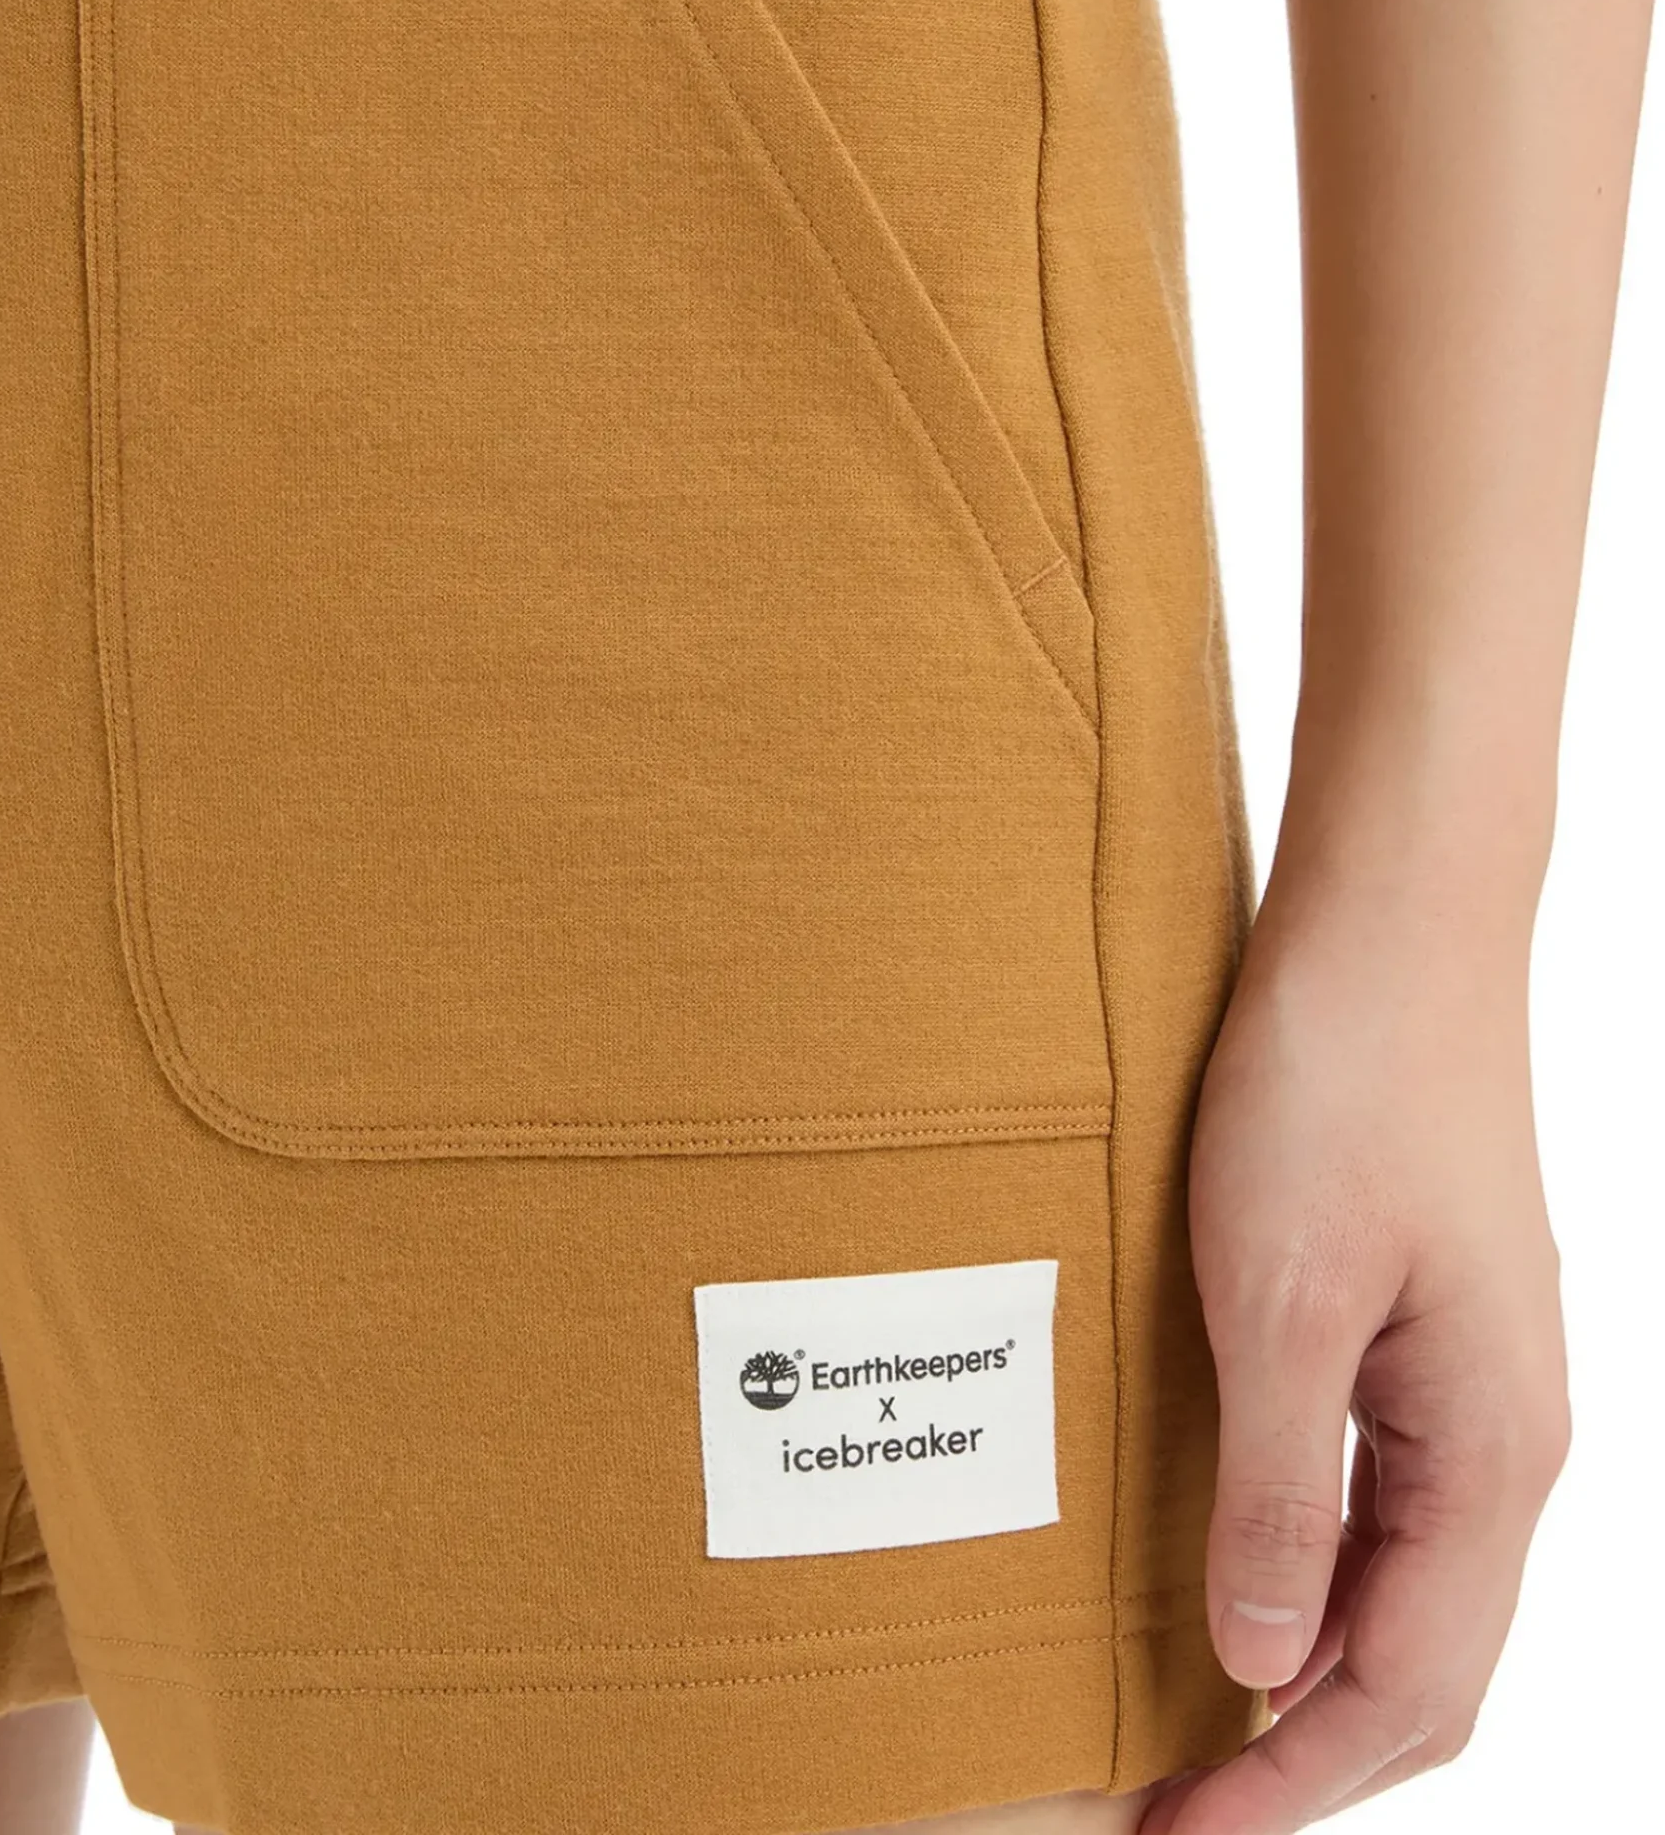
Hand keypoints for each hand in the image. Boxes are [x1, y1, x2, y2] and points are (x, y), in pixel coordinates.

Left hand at [1137, 854, 1570, 1834]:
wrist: (1393, 924)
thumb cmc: (1341, 1085)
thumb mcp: (1278, 1298)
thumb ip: (1278, 1489)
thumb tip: (1261, 1664)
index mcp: (1492, 1454)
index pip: (1406, 1689)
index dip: (1292, 1786)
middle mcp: (1502, 1437)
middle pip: (1419, 1661)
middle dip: (1303, 1755)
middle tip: (1169, 1808)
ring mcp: (1468, 1380)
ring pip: (1402, 1583)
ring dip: (1306, 1668)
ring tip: (1187, 1718)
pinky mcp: (1421, 1327)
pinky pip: (1379, 1495)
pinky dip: (1311, 1567)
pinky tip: (1230, 1568)